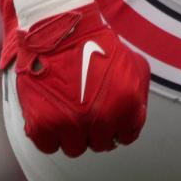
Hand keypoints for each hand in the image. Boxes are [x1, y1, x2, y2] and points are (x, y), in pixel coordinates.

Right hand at [14, 3, 149, 155]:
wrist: (63, 31)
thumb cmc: (99, 47)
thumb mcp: (134, 65)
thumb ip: (139, 96)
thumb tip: (132, 124)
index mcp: (126, 103)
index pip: (127, 136)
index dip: (119, 127)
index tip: (110, 118)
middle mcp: (100, 118)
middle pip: (101, 144)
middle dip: (97, 130)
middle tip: (88, 112)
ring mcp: (70, 123)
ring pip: (75, 149)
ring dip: (74, 134)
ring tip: (71, 112)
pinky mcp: (42, 124)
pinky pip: (49, 147)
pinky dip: (51, 136)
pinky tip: (53, 116)